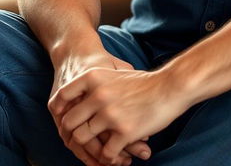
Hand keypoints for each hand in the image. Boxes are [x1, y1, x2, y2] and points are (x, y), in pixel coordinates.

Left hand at [49, 48, 151, 165]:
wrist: (172, 87)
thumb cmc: (145, 83)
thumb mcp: (117, 73)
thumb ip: (96, 85)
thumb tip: (73, 100)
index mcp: (95, 78)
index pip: (63, 95)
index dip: (58, 109)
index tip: (61, 117)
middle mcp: (99, 95)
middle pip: (69, 123)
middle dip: (73, 133)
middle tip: (82, 139)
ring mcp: (110, 114)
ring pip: (82, 140)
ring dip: (90, 148)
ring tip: (99, 151)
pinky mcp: (124, 131)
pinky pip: (105, 153)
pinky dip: (110, 158)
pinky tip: (118, 156)